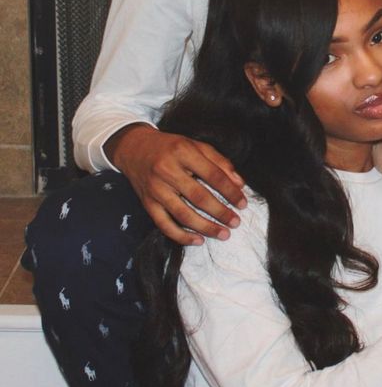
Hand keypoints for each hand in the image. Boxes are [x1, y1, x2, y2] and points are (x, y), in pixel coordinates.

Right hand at [105, 123, 246, 245]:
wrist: (134, 148)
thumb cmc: (171, 147)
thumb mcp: (196, 145)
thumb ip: (220, 162)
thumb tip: (239, 184)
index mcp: (183, 152)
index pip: (213, 175)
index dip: (230, 191)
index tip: (243, 203)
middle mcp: (167, 170)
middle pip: (198, 197)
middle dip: (220, 212)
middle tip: (236, 222)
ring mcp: (155, 189)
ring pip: (183, 214)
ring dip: (205, 227)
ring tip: (223, 234)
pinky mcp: (147, 203)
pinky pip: (164, 224)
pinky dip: (181, 236)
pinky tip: (198, 241)